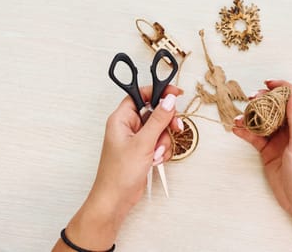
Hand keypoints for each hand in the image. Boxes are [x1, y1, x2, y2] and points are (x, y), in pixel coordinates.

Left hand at [53, 85, 182, 251]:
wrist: (115, 200)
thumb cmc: (118, 174)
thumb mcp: (143, 143)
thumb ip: (158, 119)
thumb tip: (169, 100)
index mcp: (121, 118)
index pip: (141, 94)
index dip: (158, 92)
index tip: (175, 93)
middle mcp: (128, 126)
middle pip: (155, 112)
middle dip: (166, 123)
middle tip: (175, 127)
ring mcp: (136, 138)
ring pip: (160, 129)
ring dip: (163, 141)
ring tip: (156, 153)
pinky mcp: (143, 150)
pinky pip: (159, 142)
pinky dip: (162, 150)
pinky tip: (155, 160)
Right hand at [232, 80, 291, 216]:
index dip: (283, 87)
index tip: (267, 83)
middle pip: (276, 107)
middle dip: (263, 100)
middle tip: (250, 98)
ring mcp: (279, 140)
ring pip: (263, 121)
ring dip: (251, 116)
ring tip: (239, 115)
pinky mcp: (268, 151)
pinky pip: (255, 137)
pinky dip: (245, 132)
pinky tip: (236, 129)